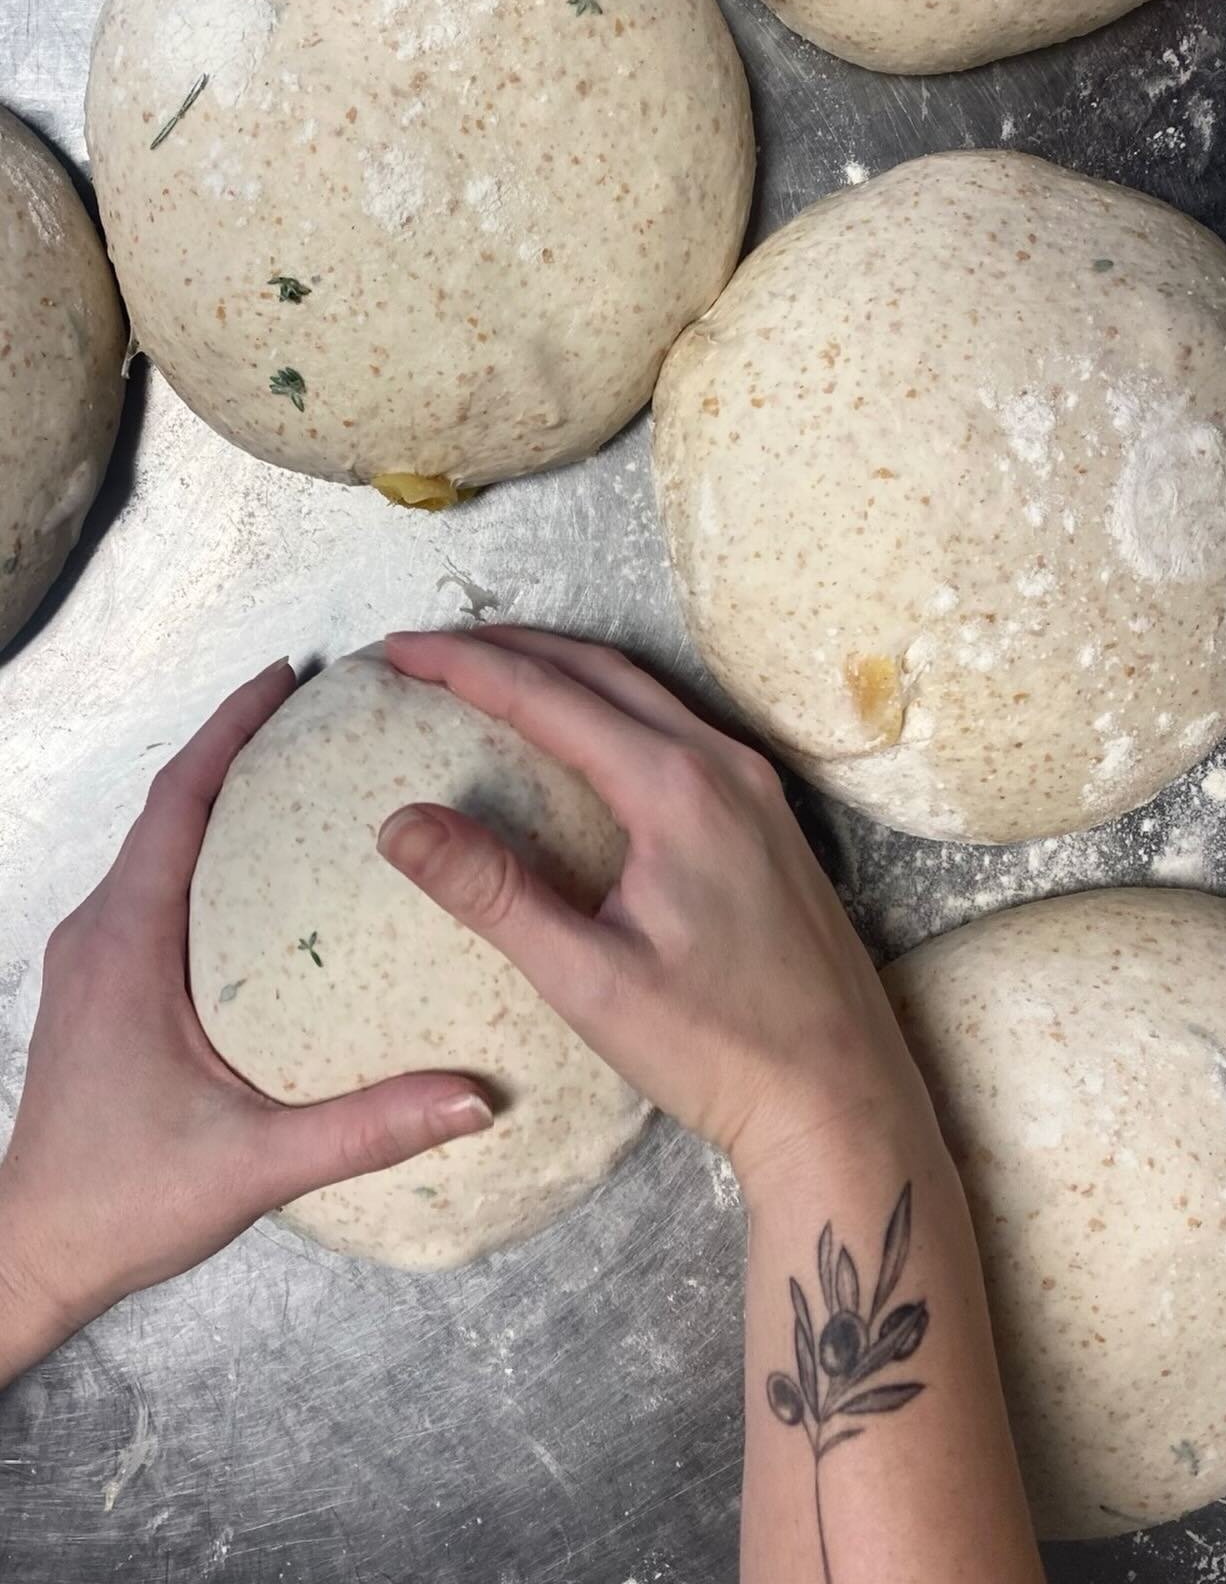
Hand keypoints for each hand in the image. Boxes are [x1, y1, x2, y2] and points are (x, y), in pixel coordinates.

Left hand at [0, 660, 490, 1365]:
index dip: (230, 730)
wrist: (33, 1254)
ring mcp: (94, 958)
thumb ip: (366, 1128)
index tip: (286, 677)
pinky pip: (159, 888)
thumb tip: (476, 1096)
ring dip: (221, 798)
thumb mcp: (254, 1165)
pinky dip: (210, 851)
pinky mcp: (102, 986)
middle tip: (316, 712)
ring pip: (161, 846)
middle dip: (236, 747)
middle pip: (170, 808)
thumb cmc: (123, 1201)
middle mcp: (101, 934)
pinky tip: (267, 875)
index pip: (180, 803)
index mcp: (127, 944)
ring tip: (301, 774)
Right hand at [377, 629, 915, 1191]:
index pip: (548, 696)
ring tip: (490, 671)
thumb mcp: (590, 979)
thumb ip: (494, 893)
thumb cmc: (718, 1048)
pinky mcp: (770, 817)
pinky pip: (679, 726)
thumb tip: (399, 823)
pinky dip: (612, 706)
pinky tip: (583, 735)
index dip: (464, 666)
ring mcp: (756, 787)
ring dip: (563, 669)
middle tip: (428, 650)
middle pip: (600, 670)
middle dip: (507, 648)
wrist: (840, 1096)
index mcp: (677, 789)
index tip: (397, 651)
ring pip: (645, 692)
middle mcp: (725, 765)